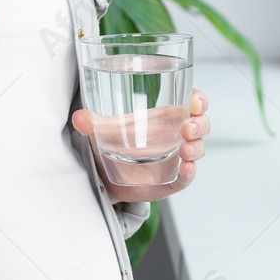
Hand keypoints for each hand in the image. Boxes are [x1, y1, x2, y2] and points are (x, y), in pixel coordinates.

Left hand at [71, 87, 208, 202]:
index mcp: (165, 115)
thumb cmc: (113, 143)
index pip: (192, 101)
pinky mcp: (171, 179)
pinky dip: (190, 173)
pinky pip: (187, 177)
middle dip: (199, 124)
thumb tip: (79, 118)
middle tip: (187, 127)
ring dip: (197, 148)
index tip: (196, 100)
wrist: (106, 176)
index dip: (199, 99)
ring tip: (185, 150)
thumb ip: (90, 122)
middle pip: (200, 124)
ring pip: (198, 149)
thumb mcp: (101, 129)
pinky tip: (186, 168)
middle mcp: (175, 134)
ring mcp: (176, 158)